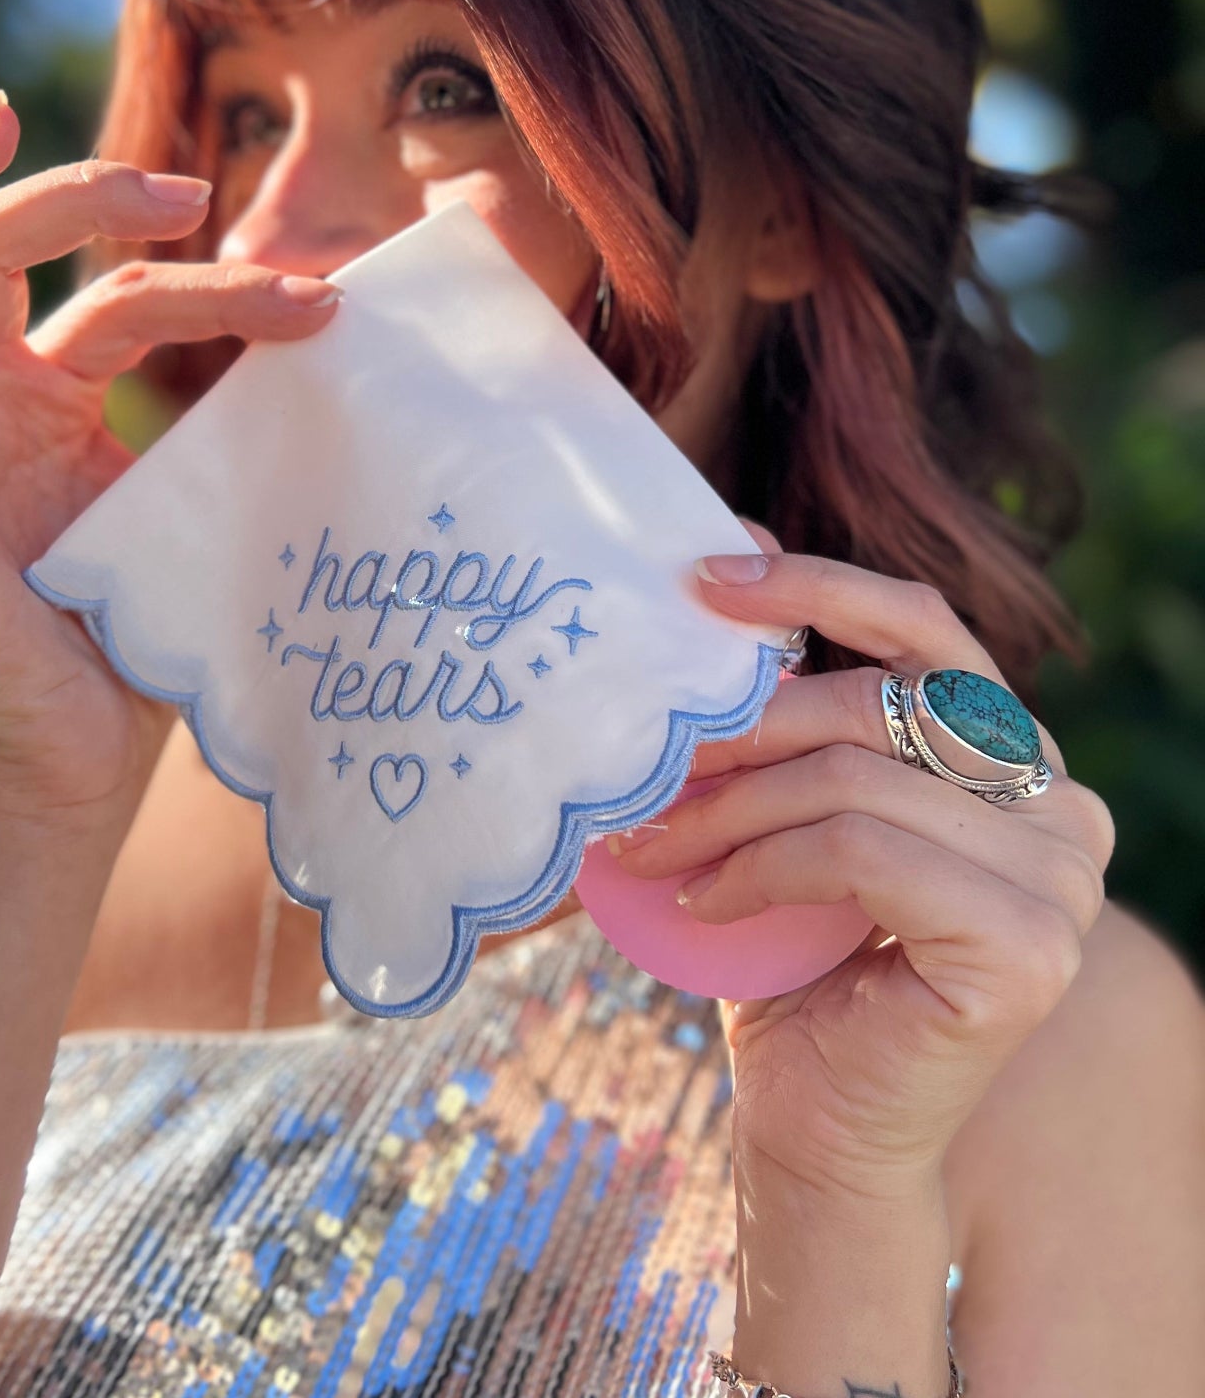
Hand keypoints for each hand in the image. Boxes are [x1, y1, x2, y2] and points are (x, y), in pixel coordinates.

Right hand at [0, 90, 342, 810]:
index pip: (111, 301)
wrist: (89, 759)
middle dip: (71, 197)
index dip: (206, 284)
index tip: (315, 299)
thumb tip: (326, 333)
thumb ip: (213, 425)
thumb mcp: (184, 504)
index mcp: (44, 401)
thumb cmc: (137, 638)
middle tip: (179, 189)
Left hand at [612, 522, 1114, 1200]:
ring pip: (853, 778)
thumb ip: (786, 714)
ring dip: (722, 809)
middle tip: (637, 761)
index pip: (926, 630)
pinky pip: (857, 851)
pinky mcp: (1026, 947)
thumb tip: (723, 571)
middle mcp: (1059, 807)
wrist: (817, 1124)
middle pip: (877, 705)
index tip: (707, 580)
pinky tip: (702, 905)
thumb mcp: (786, 814)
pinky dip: (757, 867)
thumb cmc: (788, 960)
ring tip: (641, 845)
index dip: (818, 588)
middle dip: (736, 727)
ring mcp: (1060, 879)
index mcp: (1011, 758)